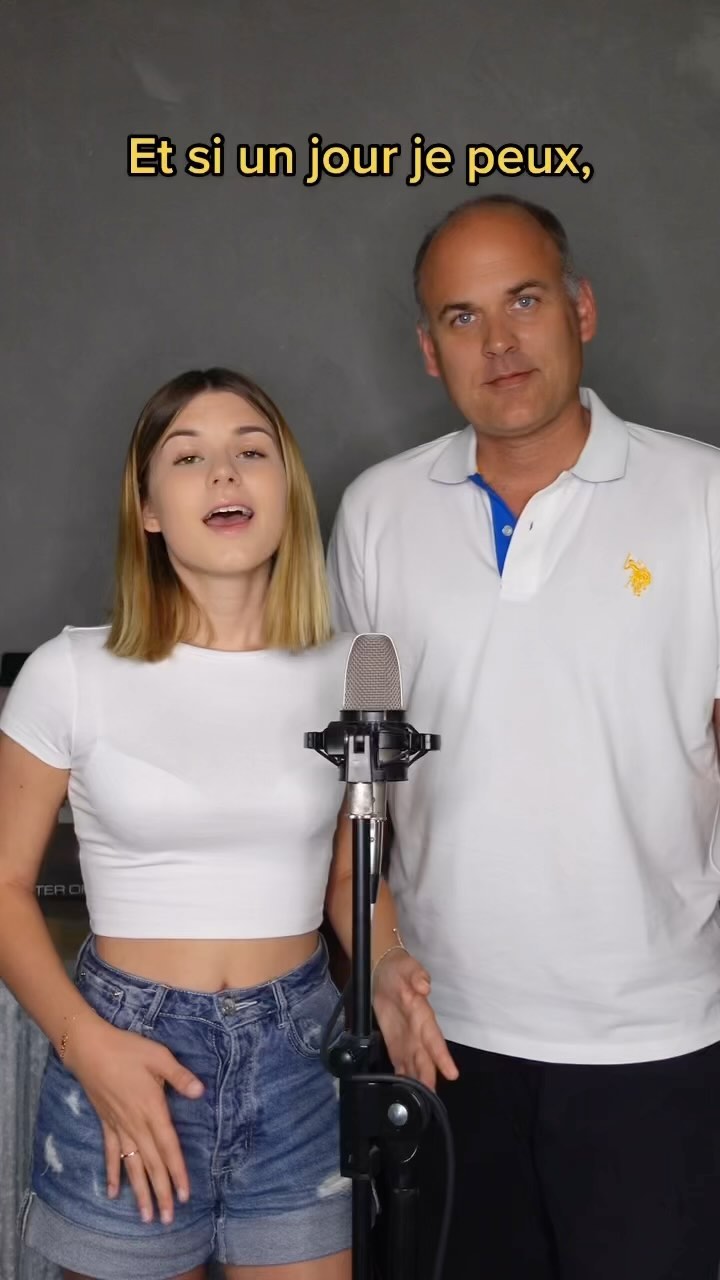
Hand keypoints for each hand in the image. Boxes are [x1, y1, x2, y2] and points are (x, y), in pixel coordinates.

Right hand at [65, 1016, 204, 1223]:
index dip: (177, 1172)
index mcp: (152, 1109)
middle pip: (151, 1164)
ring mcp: (119, 1127)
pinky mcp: (106, 1124)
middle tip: (168, 1219)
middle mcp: (136, 1124)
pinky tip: (113, 1193)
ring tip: (146, 1216)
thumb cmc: (127, 1050)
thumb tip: (200, 1091)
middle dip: (161, 1192)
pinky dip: (112, 1173)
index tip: (185, 1195)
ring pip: (132, 1165)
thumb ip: (179, 1076)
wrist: (90, 1049)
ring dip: (139, 1191)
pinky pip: (110, 1154)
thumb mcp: (159, 1056)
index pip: (168, 1147)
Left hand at [372, 948, 458, 1090]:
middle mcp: (418, 1033)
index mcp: (423, 1016)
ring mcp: (407, 1040)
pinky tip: (403, 1092)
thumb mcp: (408, 968)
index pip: (434, 1038)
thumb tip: (424, 985)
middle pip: (425, 1058)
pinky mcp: (395, 1044)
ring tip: (419, 1102)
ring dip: (417, 1082)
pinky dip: (402, 1078)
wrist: (384, 973)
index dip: (442, 1056)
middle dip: (428, 1077)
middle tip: (431, 1098)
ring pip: (414, 1065)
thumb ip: (416, 976)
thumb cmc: (401, 970)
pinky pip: (400, 1064)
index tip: (451, 1073)